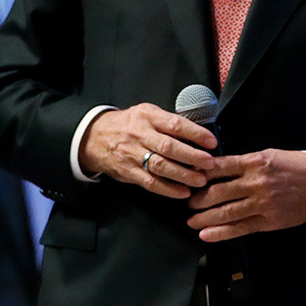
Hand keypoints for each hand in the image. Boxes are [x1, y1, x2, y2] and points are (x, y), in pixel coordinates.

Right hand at [79, 103, 218, 198]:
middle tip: (210, 163)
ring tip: (200, 180)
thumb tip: (197, 134)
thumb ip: (168, 122)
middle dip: (192, 156)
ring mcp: (132, 154)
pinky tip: (182, 192)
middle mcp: (140, 135)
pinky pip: (150, 182)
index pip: (175, 124)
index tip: (212, 141)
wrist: (93, 138)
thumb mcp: (146, 113)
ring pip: (160, 166)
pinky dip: (168, 189)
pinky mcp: (128, 172)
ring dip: (183, 175)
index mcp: (148, 117)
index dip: (195, 133)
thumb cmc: (128, 124)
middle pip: (169, 147)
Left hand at [186, 149, 305, 241]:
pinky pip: (239, 228)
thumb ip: (244, 162)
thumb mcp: (268, 155)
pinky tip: (207, 234)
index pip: (220, 167)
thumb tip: (217, 168)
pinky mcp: (268, 221)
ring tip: (192, 221)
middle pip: (218, 192)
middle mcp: (256, 183)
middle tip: (188, 202)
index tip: (189, 177)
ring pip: (225, 212)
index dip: (200, 173)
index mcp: (255, 162)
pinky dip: (221, 233)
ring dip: (204, 218)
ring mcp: (262, 203)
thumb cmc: (294, 167)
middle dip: (198, 199)